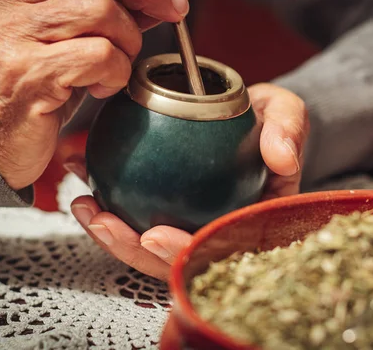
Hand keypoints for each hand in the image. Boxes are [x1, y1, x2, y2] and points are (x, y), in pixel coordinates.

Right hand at [0, 0, 191, 190]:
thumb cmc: (36, 89)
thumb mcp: (71, 39)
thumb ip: (109, 9)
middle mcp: (4, 0)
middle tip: (176, 7)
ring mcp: (11, 35)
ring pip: (101, 10)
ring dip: (128, 41)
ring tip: (117, 66)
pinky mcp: (27, 73)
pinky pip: (100, 56)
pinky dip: (116, 73)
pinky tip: (101, 87)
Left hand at [67, 83, 308, 279]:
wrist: (248, 115)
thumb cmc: (267, 119)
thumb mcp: (285, 113)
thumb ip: (288, 129)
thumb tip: (284, 160)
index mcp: (252, 224)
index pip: (218, 252)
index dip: (185, 253)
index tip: (154, 236)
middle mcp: (219, 233)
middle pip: (174, 260)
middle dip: (132, 250)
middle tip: (102, 220)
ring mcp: (191, 223)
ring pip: (148, 245)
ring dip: (111, 233)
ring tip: (84, 205)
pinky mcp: (167, 209)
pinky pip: (135, 215)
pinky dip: (107, 202)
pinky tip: (84, 177)